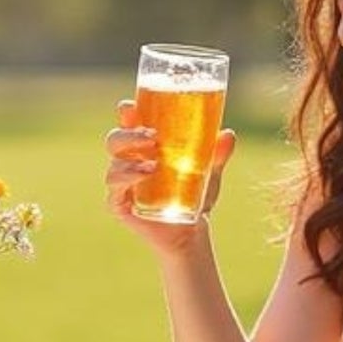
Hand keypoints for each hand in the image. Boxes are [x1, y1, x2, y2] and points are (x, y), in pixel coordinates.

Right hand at [103, 100, 235, 250]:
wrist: (191, 234)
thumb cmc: (196, 198)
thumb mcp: (210, 173)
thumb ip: (217, 155)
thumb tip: (228, 134)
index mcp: (144, 148)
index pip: (129, 124)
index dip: (126, 113)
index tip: (130, 106)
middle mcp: (128, 163)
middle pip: (115, 139)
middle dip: (129, 134)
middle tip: (152, 137)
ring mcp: (122, 184)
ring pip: (114, 161)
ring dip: (129, 157)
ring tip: (153, 163)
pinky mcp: (119, 204)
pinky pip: (114, 187)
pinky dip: (127, 178)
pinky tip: (144, 175)